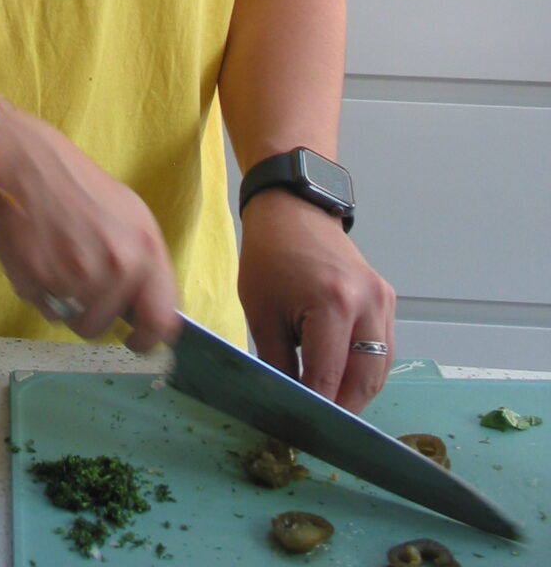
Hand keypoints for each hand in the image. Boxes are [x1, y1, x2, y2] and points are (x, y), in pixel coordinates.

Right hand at [0, 101, 179, 351]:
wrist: (23, 163)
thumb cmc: (77, 186)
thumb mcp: (129, 216)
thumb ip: (143, 264)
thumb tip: (147, 312)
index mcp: (146, 248)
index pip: (161, 320)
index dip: (148, 338)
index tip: (135, 340)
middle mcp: (117, 266)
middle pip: (105, 325)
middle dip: (92, 310)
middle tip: (78, 276)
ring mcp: (77, 276)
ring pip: (74, 322)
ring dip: (65, 303)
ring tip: (57, 262)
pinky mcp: (40, 281)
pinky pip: (46, 311)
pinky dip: (41, 292)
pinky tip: (39, 258)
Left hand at [237, 191, 395, 412]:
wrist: (293, 212)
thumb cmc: (270, 257)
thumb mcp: (261, 313)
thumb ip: (278, 363)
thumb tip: (288, 405)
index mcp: (332, 304)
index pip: (329, 377)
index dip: (317, 410)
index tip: (302, 436)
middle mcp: (366, 303)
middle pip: (365, 380)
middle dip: (344, 410)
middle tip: (321, 432)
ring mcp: (383, 300)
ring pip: (381, 369)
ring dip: (359, 393)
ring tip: (332, 410)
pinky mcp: (387, 298)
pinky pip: (384, 348)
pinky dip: (367, 369)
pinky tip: (344, 380)